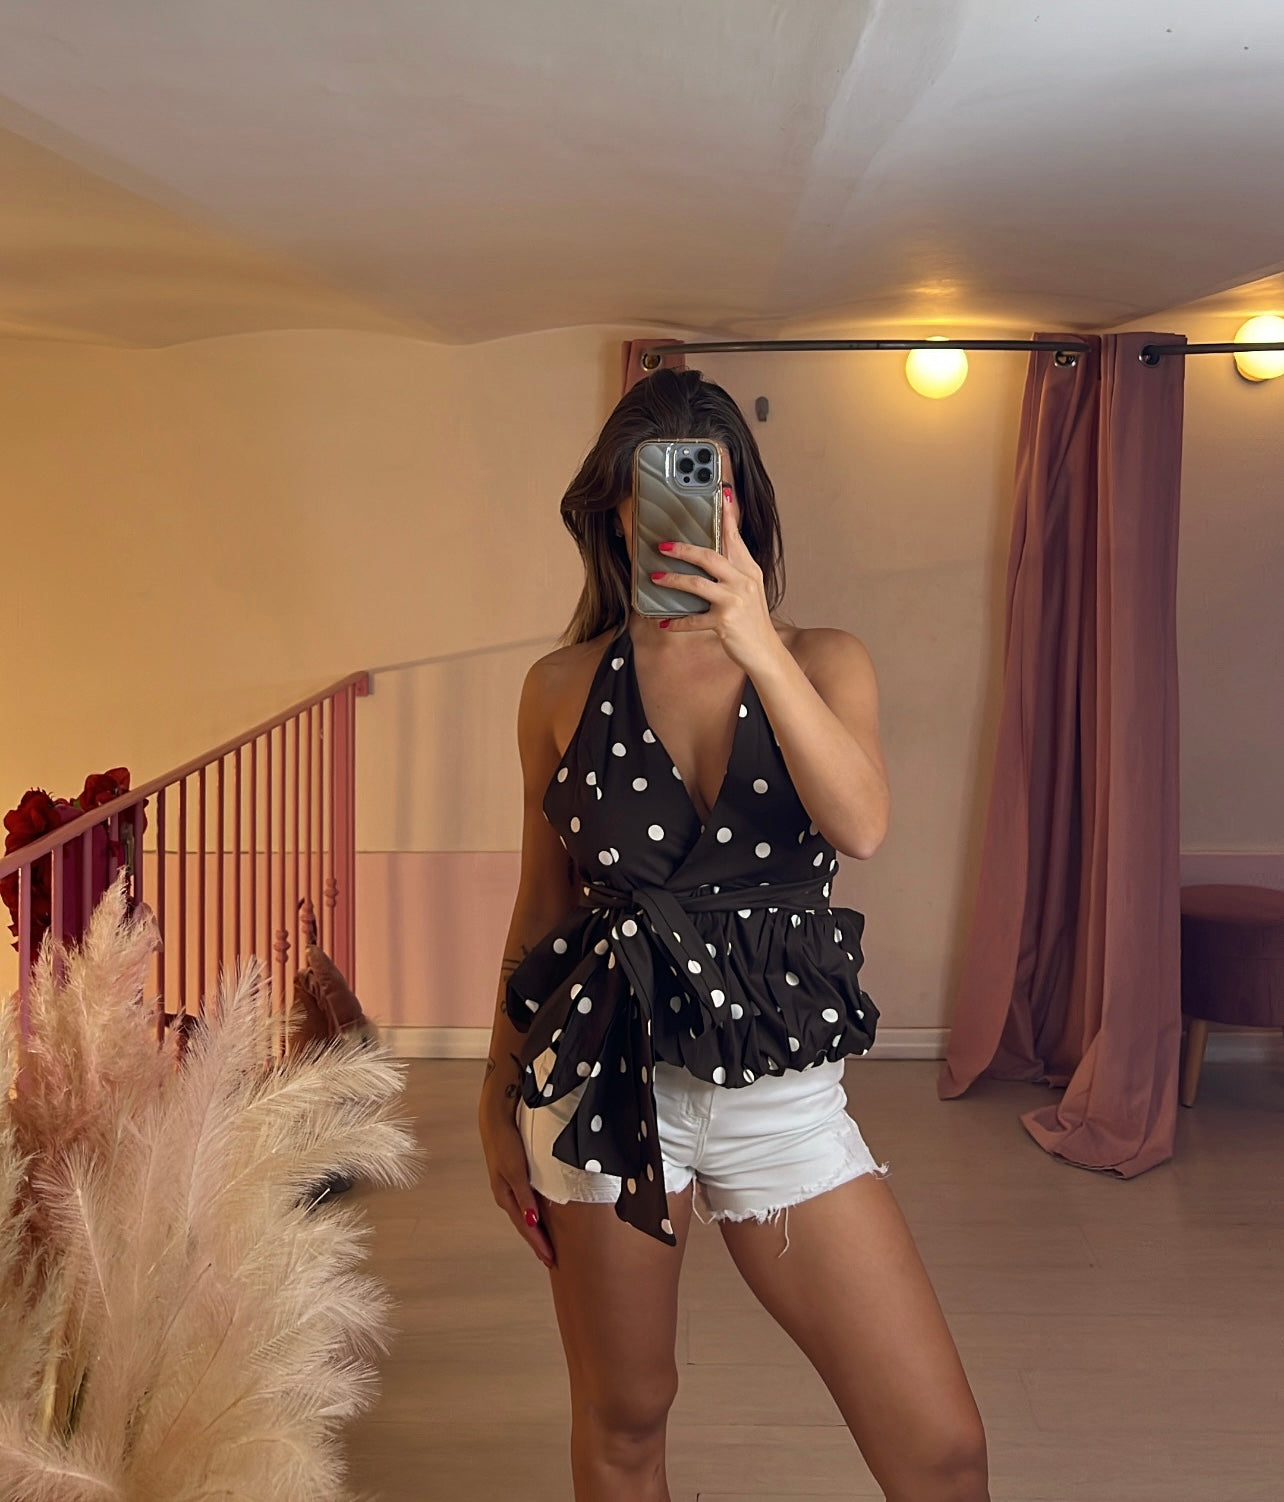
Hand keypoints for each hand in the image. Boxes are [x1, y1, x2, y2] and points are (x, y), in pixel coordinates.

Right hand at [479, 1106, 556, 1268]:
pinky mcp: (516, 1177)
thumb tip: (532, 1222)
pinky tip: (540, 1217)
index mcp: (506, 1197)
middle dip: (537, 1243)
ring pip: (526, 1215)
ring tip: (547, 1244)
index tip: (550, 1259)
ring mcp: (510, 1187)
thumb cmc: (506, 1143)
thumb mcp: (516, 1171)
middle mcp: (507, 1195)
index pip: (526, 1227)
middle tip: (551, 1260)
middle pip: (525, 1225)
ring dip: (536, 1231)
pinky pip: (527, 1202)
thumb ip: (525, 1196)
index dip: (538, 1244)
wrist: (496, 1120)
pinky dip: (535, 1215)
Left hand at [649, 485, 780, 673]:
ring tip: (657, 578)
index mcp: (749, 570)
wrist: (765, 651)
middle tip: (663, 546)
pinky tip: (665, 623)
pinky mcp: (725, 622)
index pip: (735, 537)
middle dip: (683, 550)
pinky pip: (694, 619)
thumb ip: (733, 571)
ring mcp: (734, 601)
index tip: (721, 494)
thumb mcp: (749, 590)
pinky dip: (677, 622)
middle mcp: (743, 581)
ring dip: (673, 580)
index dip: (726, 515)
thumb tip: (708, 556)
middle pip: (709, 557)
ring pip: (697, 584)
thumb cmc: (752, 621)